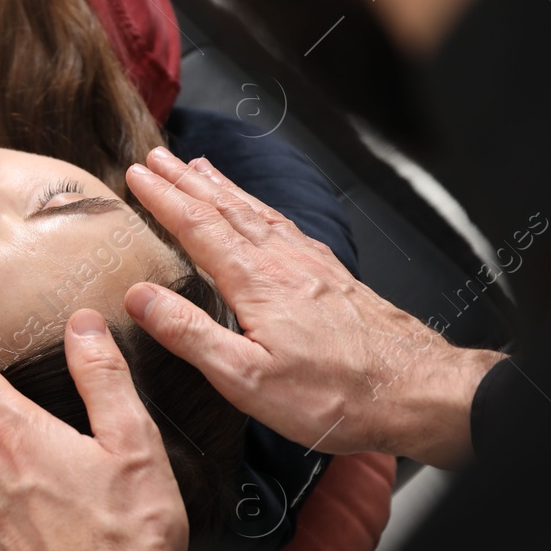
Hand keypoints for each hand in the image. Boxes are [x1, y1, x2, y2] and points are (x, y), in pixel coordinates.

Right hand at [124, 148, 504, 468]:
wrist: (414, 390)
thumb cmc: (333, 394)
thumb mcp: (245, 378)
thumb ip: (189, 334)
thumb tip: (138, 297)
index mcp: (255, 281)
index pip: (197, 226)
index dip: (163, 198)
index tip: (136, 176)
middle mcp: (283, 261)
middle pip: (225, 208)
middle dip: (186, 180)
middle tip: (157, 156)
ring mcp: (312, 265)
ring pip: (257, 211)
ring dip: (222, 187)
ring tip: (200, 167)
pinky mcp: (333, 276)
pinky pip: (285, 226)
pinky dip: (260, 207)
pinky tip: (260, 212)